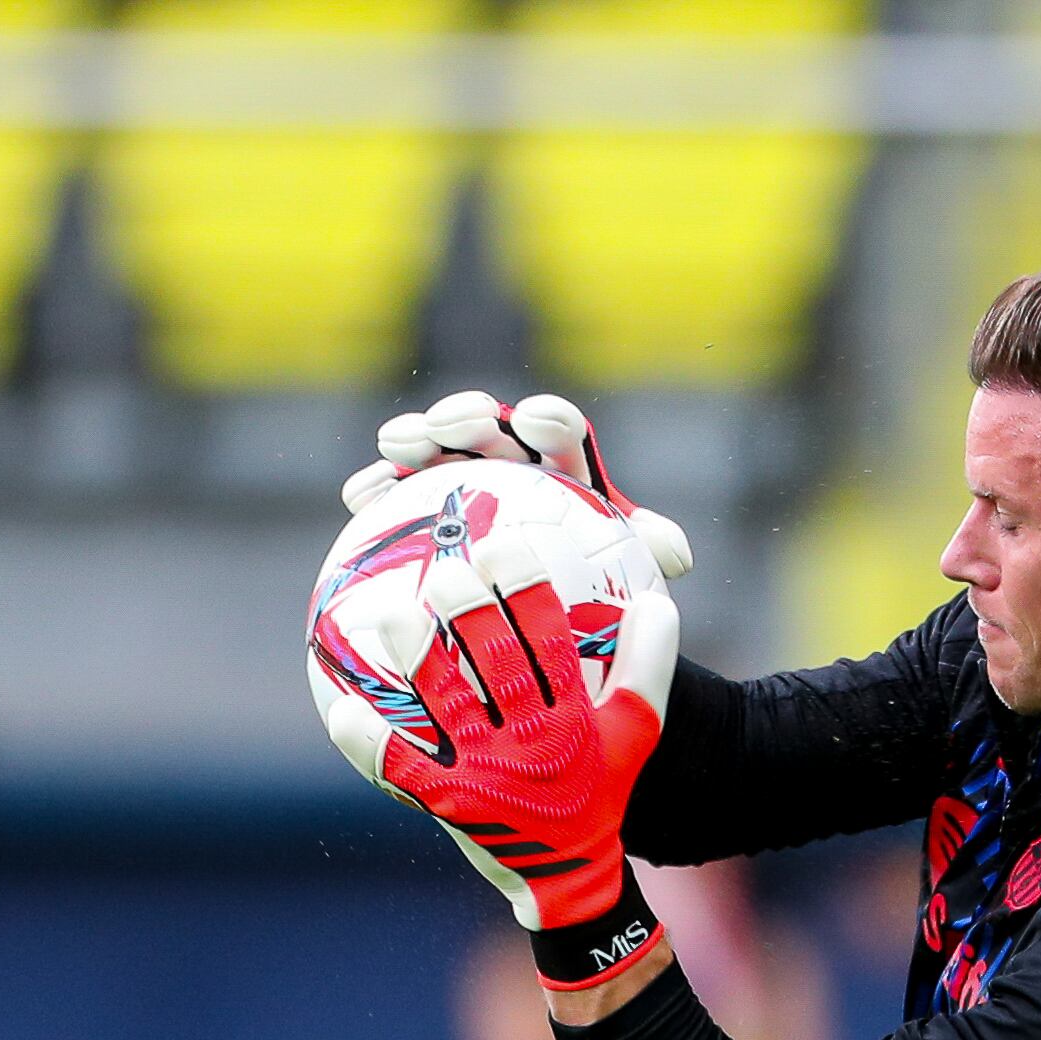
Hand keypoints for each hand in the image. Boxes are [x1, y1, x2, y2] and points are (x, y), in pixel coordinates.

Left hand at [317, 529, 677, 944]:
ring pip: (447, 706)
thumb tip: (658, 599)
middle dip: (472, 614)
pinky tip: (344, 710)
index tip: (504, 545)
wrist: (569, 877)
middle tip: (447, 569)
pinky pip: (402, 770)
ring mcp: (488, 774)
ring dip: (420, 658)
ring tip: (394, 614)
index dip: (527, 590)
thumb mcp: (637, 729)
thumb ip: (648, 664)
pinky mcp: (450, 803)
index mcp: (576, 719)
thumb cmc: (602, 787)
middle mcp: (533, 744)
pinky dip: (371, 744)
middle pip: (497, 667)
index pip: (550, 643)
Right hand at [342, 389, 693, 581]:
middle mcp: (509, 463)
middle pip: (490, 427)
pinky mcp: (415, 506)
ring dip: (417, 437)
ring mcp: (459, 479)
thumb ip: (648, 551)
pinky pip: (393, 491)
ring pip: (435, 447)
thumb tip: (679, 555)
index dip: (548, 422)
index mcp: (562, 469)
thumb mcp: (626, 574)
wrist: (551, 623)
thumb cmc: (595, 593)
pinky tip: (361, 496)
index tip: (533, 422)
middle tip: (454, 424)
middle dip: (470, 416)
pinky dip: (378, 486)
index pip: (560, 433)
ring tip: (398, 443)